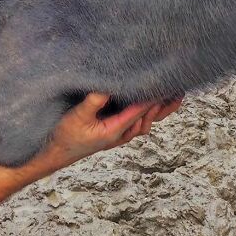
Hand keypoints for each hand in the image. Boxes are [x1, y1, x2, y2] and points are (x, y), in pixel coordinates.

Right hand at [28, 93, 182, 176]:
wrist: (57, 153)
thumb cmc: (66, 135)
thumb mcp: (77, 116)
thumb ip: (93, 102)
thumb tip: (108, 86)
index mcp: (116, 129)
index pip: (140, 110)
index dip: (153, 96)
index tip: (165, 82)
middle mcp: (122, 133)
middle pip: (149, 117)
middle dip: (163, 104)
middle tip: (179, 88)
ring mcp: (120, 134)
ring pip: (146, 122)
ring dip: (159, 110)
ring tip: (173, 95)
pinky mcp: (116, 132)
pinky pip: (139, 123)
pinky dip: (148, 114)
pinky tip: (151, 105)